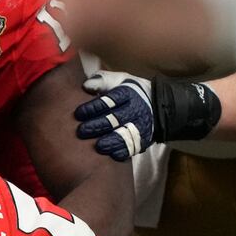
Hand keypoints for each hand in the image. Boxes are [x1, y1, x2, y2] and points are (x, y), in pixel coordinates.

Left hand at [74, 73, 221, 160]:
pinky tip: (112, 154)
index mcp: (127, 93)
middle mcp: (135, 109)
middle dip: (97, 126)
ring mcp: (140, 125)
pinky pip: (133, 147)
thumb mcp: (118, 80)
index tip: (78, 113)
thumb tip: (86, 85)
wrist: (157, 105)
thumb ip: (102, 81)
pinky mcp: (143, 139)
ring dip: (110, 141)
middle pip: (114, 119)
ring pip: (124, 135)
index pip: (110, 100)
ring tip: (97, 146)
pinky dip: (123, 151)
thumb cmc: (128, 92)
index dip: (93, 107)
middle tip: (81, 131)